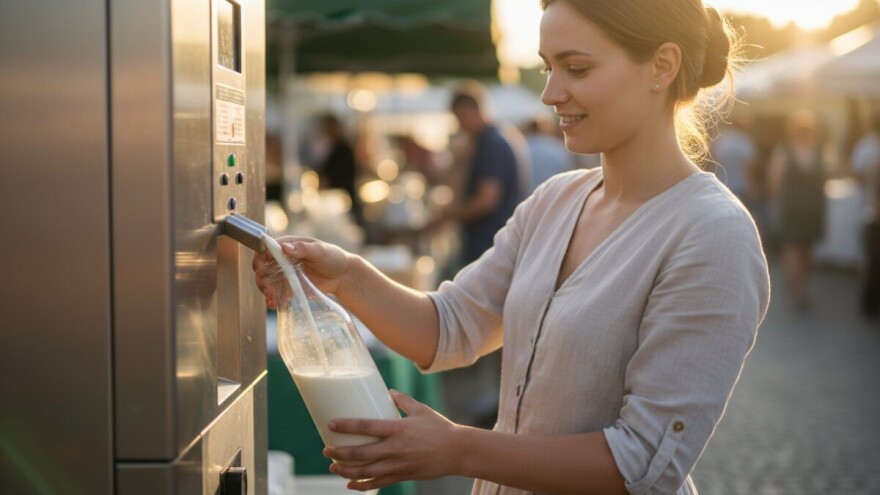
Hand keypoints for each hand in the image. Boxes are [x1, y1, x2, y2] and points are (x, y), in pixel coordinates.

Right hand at [252, 236, 351, 307]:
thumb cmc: (332, 258)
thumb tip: (284, 247)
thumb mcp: (320, 250)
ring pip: (268, 282)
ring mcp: (285, 275)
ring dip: (266, 290)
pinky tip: (274, 304)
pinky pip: (278, 293)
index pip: (268, 249)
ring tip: (270, 298)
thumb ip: (303, 249)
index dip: (261, 257)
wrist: (343, 276)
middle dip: (261, 277)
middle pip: (264, 267)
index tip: (260, 268)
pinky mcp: (290, 288)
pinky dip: (274, 299)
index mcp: (289, 246)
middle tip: (266, 286)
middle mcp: (283, 260)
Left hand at [323, 391, 464, 490]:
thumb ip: (403, 400)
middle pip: (360, 453)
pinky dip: (362, 486)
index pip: (366, 426)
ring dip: (346, 471)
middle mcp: (395, 448)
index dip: (346, 426)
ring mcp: (398, 464)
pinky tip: (350, 485)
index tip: (330, 425)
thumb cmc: (439, 428)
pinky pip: (378, 483)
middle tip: (326, 450)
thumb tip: (389, 391)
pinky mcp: (402, 476)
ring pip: (366, 472)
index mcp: (398, 429)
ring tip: (333, 467)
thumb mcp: (421, 410)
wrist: (457, 451)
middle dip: (339, 453)